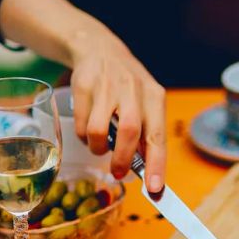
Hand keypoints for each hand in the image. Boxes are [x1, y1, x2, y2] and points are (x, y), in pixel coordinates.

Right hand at [69, 34, 166, 192]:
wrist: (100, 49)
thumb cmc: (128, 88)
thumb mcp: (146, 104)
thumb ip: (148, 134)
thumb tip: (148, 172)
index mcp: (155, 98)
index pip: (158, 136)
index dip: (157, 165)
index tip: (154, 189)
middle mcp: (133, 91)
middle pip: (129, 133)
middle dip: (122, 159)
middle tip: (117, 173)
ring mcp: (107, 87)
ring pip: (98, 131)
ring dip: (99, 148)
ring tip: (101, 146)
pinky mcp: (83, 86)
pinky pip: (80, 124)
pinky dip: (83, 136)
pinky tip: (89, 130)